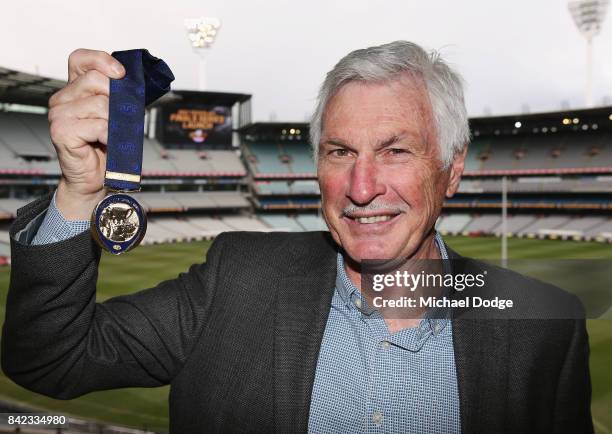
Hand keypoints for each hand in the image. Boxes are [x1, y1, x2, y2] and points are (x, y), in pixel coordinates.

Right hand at [48, 49, 124, 219]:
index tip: (121, 74)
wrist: (95, 179)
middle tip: (120, 118)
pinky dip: (111, 136)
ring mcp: (59, 115)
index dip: (101, 60)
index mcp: (74, 90)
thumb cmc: (107, 147)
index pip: (80, 59)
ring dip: (116, 122)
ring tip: (113, 135)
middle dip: (117, 99)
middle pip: (95, 80)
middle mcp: (62, 99)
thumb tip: (135, 86)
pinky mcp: (62, 132)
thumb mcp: (116, 116)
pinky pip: (99, 126)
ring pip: (100, 105)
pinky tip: (108, 144)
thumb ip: (120, 97)